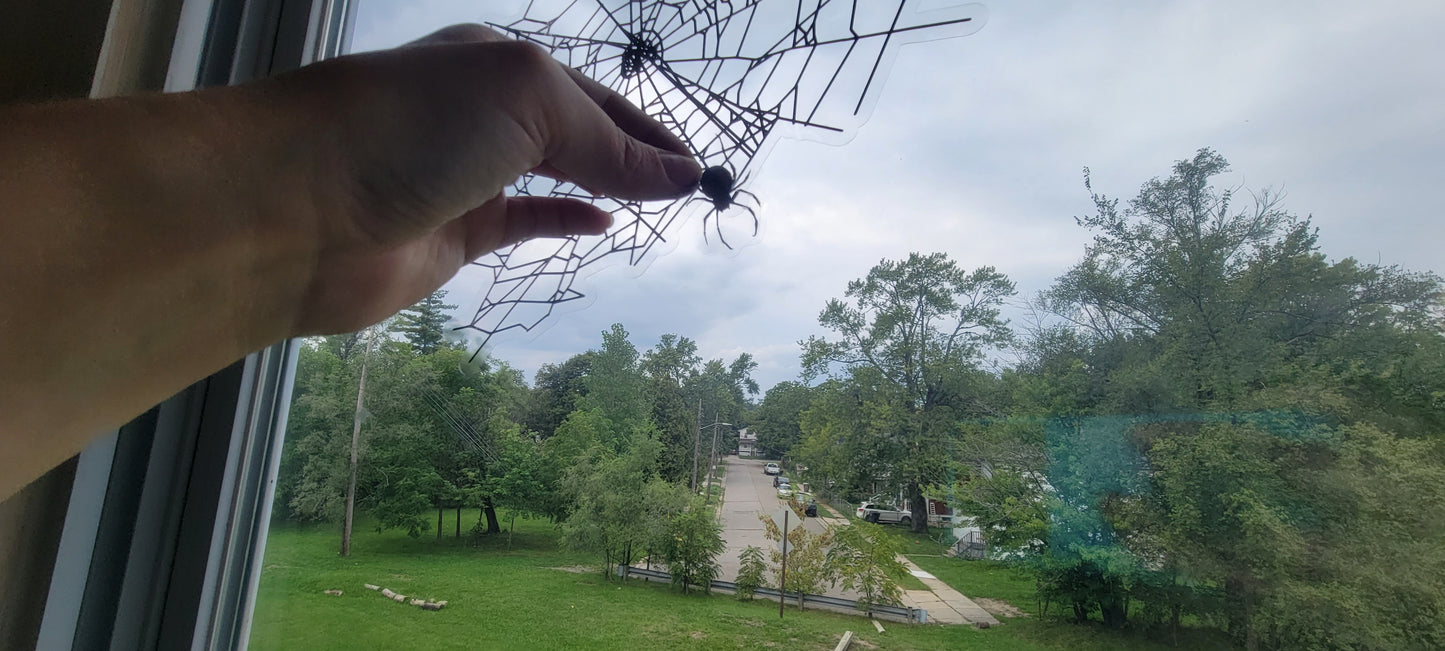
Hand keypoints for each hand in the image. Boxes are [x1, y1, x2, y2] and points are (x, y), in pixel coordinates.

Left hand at [255, 24, 700, 334]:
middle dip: (635, 154)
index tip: (699, 165)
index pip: (594, 94)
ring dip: (607, 187)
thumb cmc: (413, 127)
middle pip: (576, 132)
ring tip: (660, 205)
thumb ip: (606, 142)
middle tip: (693, 186)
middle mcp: (481, 112)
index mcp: (497, 62)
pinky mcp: (452, 235)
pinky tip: (603, 225)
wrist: (296, 208)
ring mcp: (464, 175)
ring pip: (553, 178)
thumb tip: (679, 176)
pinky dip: (566, 220)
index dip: (649, 128)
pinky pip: (525, 222)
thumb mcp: (528, 103)